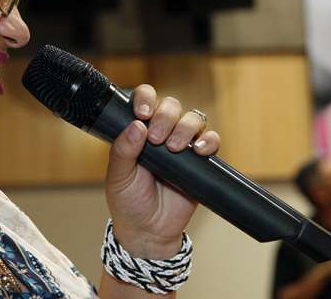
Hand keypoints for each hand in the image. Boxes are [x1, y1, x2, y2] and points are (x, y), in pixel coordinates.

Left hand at [103, 85, 219, 258]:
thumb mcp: (118, 176)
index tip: (142, 112)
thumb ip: (123, 151)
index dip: (146, 98)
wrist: (149, 232)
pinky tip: (199, 150)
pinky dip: (209, 141)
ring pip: (193, 119)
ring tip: (174, 148)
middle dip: (165, 116)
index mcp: (139, 131)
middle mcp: (162, 133)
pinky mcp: (200, 162)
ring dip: (185, 128)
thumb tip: (136, 125)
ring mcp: (182, 145)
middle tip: (157, 139)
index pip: (145, 100)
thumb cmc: (128, 202)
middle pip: (172, 106)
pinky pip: (212, 141)